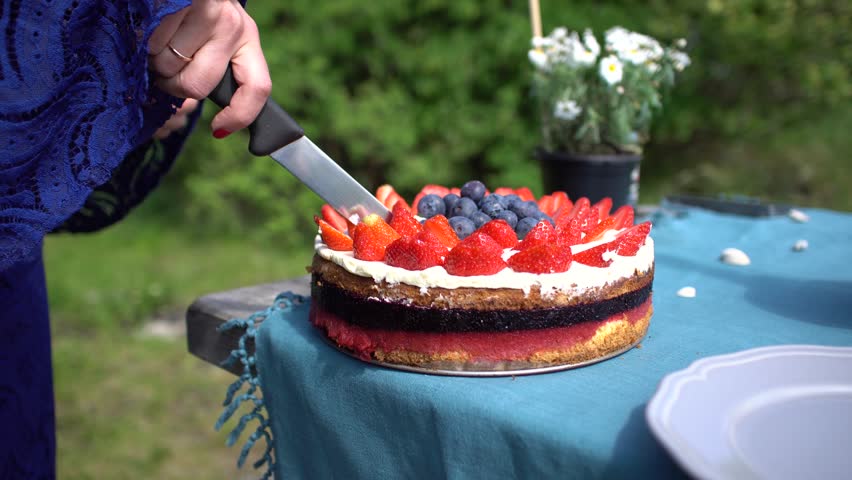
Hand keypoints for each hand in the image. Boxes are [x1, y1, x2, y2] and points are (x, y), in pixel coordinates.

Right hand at [147, 0, 270, 137]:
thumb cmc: (194, 12)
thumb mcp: (217, 37)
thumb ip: (218, 70)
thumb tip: (217, 126)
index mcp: (248, 38)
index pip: (258, 88)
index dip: (240, 115)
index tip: (218, 129)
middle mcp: (233, 26)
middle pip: (198, 86)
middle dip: (174, 86)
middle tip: (168, 71)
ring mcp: (208, 13)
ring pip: (169, 67)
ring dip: (156, 62)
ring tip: (161, 41)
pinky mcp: (180, 3)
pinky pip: (152, 45)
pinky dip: (145, 43)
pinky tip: (153, 27)